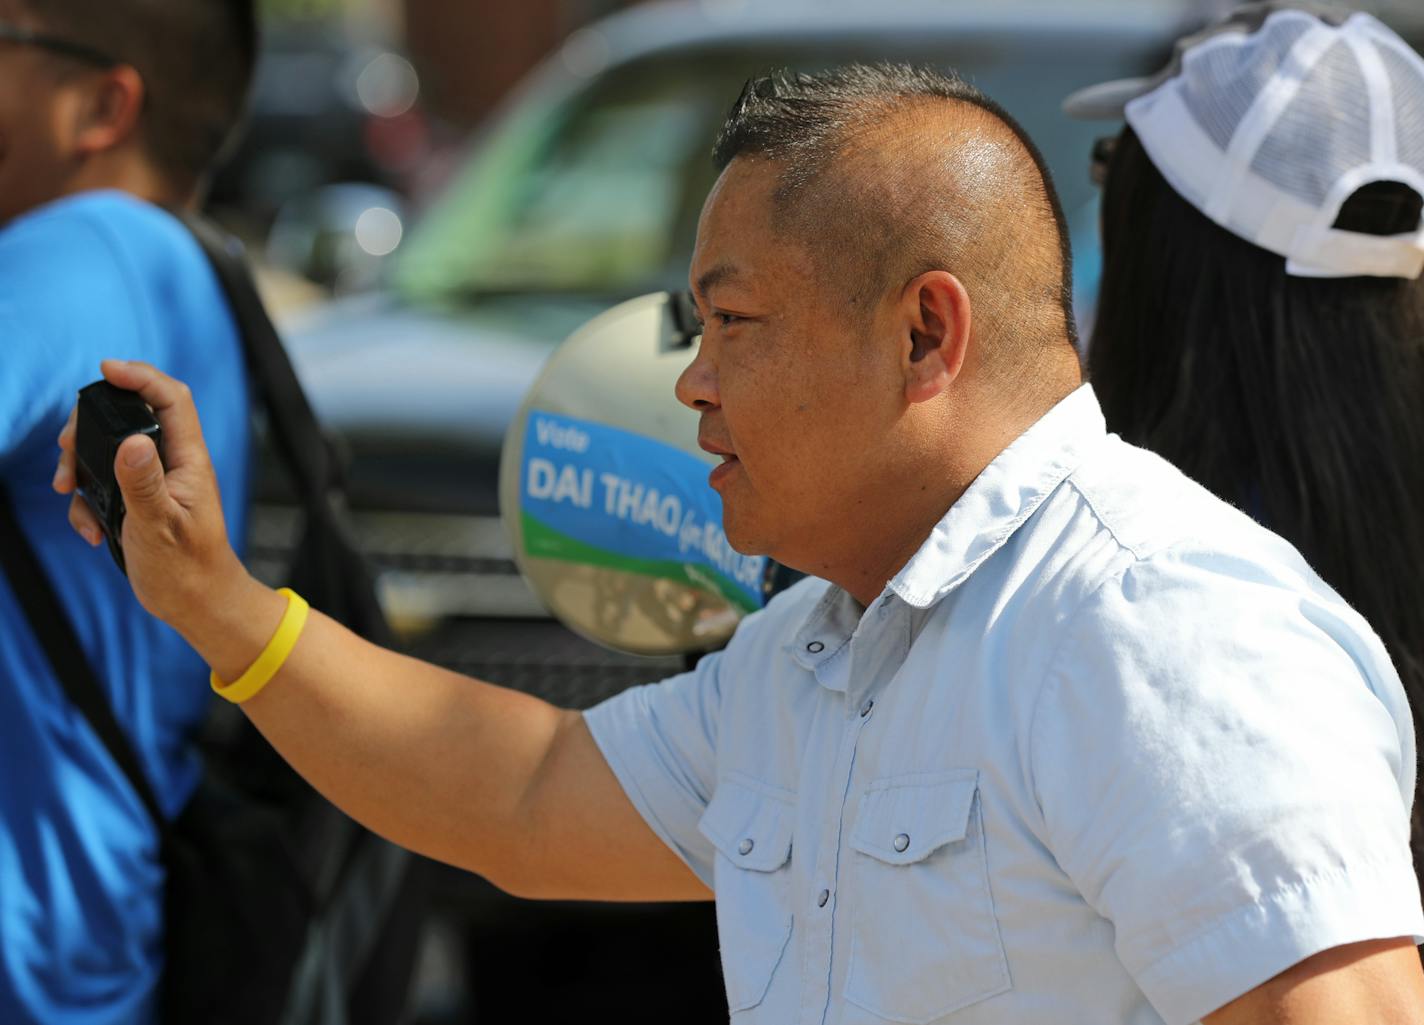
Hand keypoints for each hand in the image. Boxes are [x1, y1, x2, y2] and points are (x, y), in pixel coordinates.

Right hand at [53, 360, 251, 636]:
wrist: (196, 605)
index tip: (105, 368)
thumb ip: (143, 483)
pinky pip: (104, 487)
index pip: (171, 399)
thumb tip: (130, 441)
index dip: (141, 376)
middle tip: (66, 449)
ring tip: (66, 491)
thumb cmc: (187, 568)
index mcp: (189, 461)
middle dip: (91, 426)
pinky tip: (90, 533)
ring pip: (110, 452)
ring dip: (81, 468)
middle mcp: (173, 465)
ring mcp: (155, 483)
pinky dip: (87, 504)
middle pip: (131, 418)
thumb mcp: (158, 525)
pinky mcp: (138, 503)